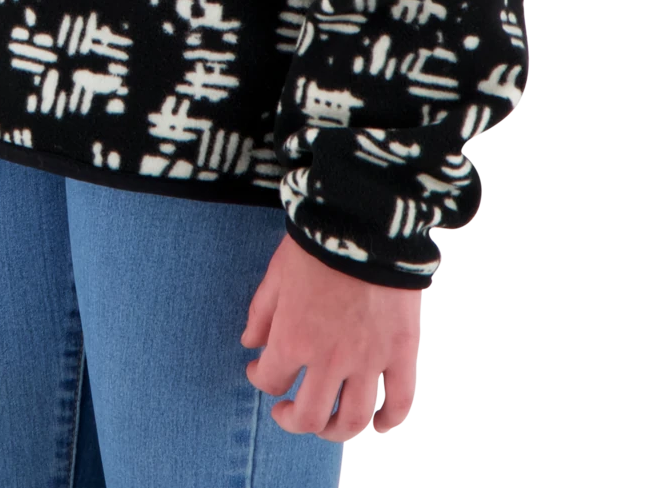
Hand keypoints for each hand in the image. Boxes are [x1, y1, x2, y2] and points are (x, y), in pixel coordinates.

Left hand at [239, 231, 422, 441]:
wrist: (368, 220)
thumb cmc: (317, 241)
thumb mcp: (278, 272)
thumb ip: (261, 311)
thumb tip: (249, 343)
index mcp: (293, 338)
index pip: (270, 381)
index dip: (260, 380)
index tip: (259, 371)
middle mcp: (329, 358)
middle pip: (309, 416)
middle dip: (292, 420)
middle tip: (288, 411)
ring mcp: (369, 359)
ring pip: (352, 420)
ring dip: (335, 430)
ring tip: (327, 422)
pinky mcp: (402, 352)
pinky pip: (398, 403)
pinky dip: (386, 421)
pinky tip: (375, 421)